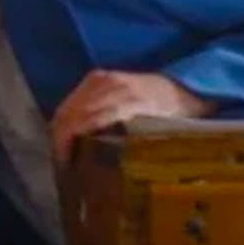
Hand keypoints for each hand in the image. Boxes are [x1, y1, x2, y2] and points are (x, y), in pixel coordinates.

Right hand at [51, 71, 212, 163]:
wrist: (183, 87)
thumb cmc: (176, 117)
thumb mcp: (163, 133)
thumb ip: (138, 144)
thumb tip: (109, 168)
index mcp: (132, 102)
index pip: (89, 119)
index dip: (71, 142)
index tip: (66, 164)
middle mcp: (115, 86)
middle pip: (73, 112)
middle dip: (60, 139)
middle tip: (60, 163)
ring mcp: (105, 78)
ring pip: (69, 105)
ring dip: (60, 129)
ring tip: (61, 151)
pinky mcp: (98, 76)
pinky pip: (73, 98)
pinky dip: (65, 116)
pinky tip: (66, 132)